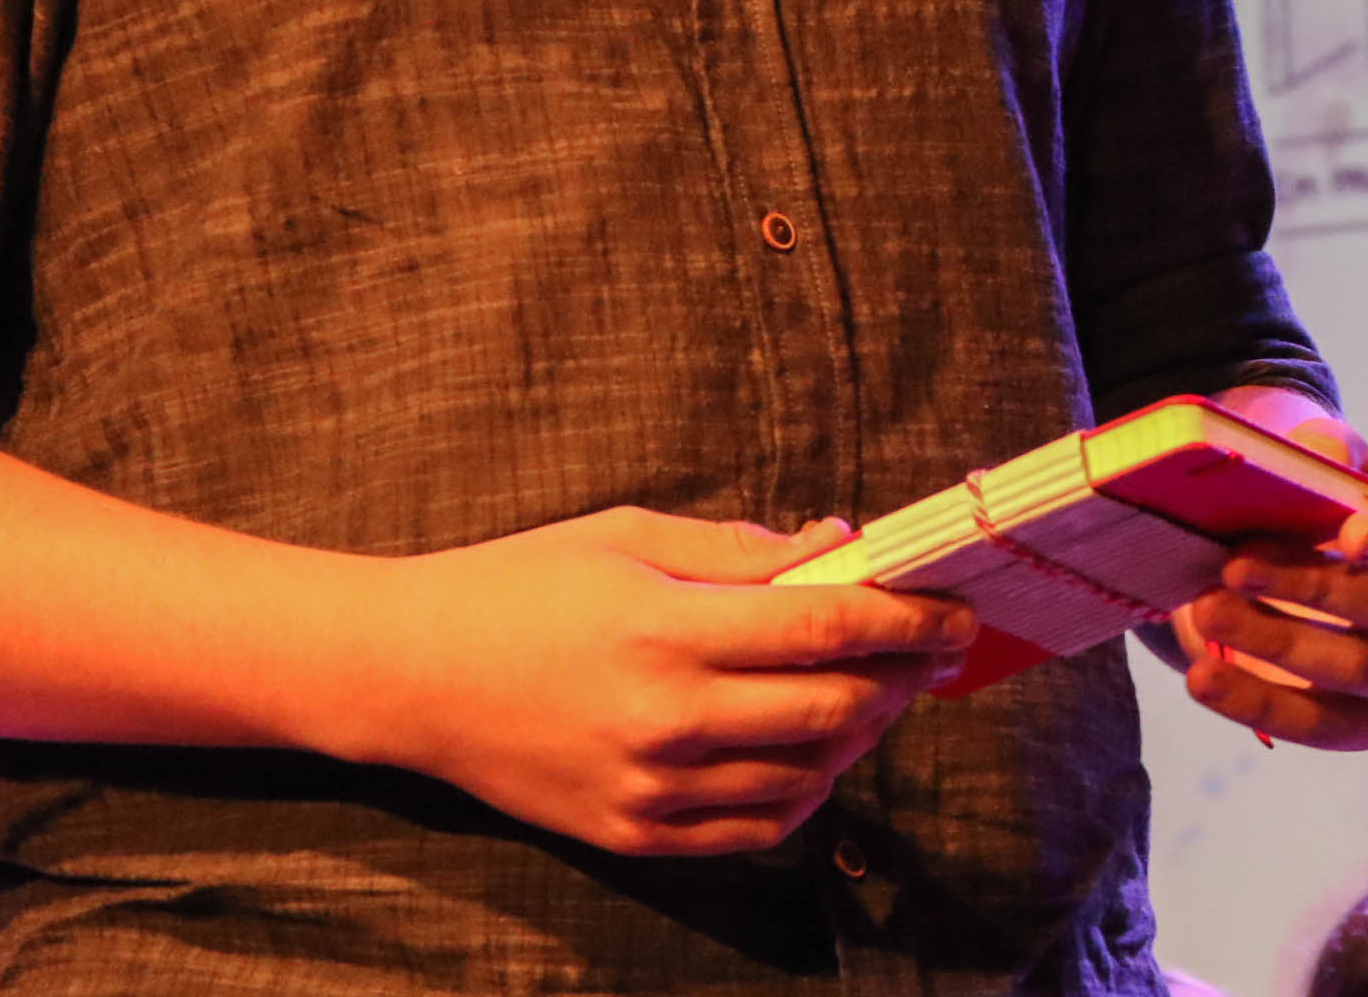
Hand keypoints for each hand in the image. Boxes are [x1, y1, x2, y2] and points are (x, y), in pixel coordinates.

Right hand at [333, 507, 975, 856]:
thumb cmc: (518, 585)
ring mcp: (652, 788)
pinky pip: (757, 827)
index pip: (823, 626)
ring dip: (859, 733)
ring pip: (806, 774)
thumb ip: (736, 549)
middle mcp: (666, 718)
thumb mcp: (625, 532)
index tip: (955, 610)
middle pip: (831, 708)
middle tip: (930, 649)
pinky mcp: (637, 835)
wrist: (412, 676)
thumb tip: (835, 548)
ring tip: (873, 692)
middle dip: (900, 676)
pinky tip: (816, 752)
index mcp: (664, 628)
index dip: (905, 618)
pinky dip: (807, 791)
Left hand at [1167, 388, 1367, 751]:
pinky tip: (1207, 678)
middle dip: (1313, 589)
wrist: (1284, 541)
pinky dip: (1264, 705)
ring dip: (1279, 644)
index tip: (1351, 536)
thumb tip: (1322, 451)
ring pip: (1366, 672)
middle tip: (1234, 567)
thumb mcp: (1321, 454)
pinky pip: (1332, 727)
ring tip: (1206, 612)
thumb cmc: (1316, 491)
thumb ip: (1325, 448)